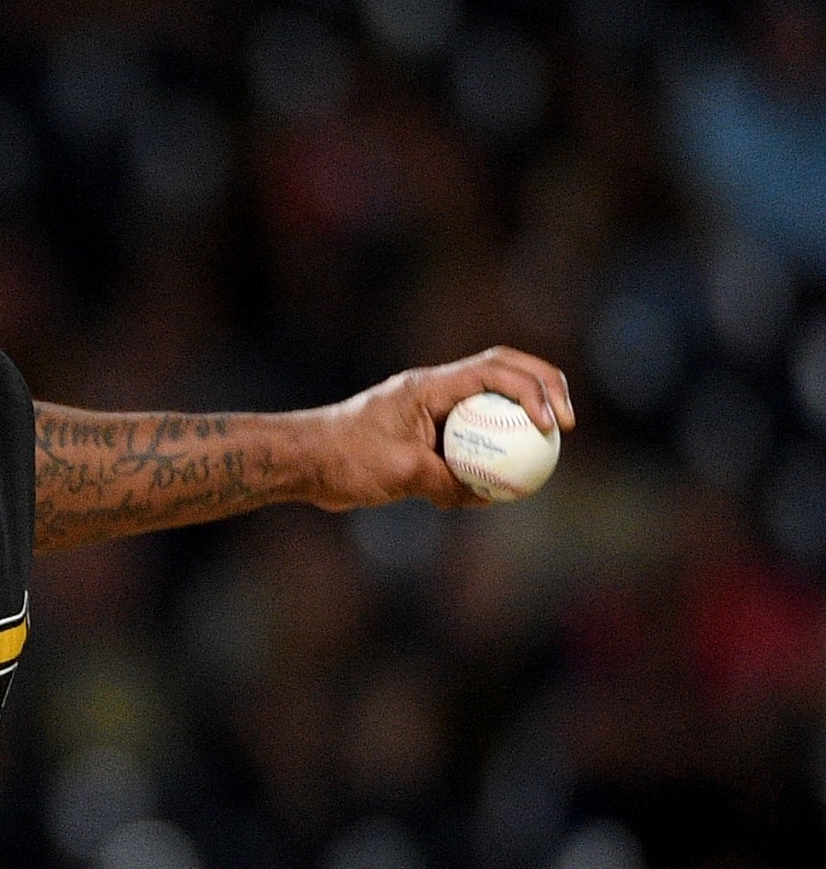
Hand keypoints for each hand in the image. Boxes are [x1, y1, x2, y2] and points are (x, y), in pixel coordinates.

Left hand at [308, 346, 573, 511]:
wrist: (302, 463)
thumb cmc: (342, 458)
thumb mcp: (397, 473)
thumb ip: (444, 482)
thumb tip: (484, 496)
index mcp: (430, 386)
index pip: (495, 371)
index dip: (533, 390)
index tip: (552, 424)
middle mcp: (435, 392)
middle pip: (504, 375)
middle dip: (544, 391)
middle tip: (566, 426)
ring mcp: (431, 412)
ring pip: (489, 408)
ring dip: (520, 423)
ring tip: (543, 455)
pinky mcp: (424, 438)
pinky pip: (468, 442)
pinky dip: (488, 458)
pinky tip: (498, 490)